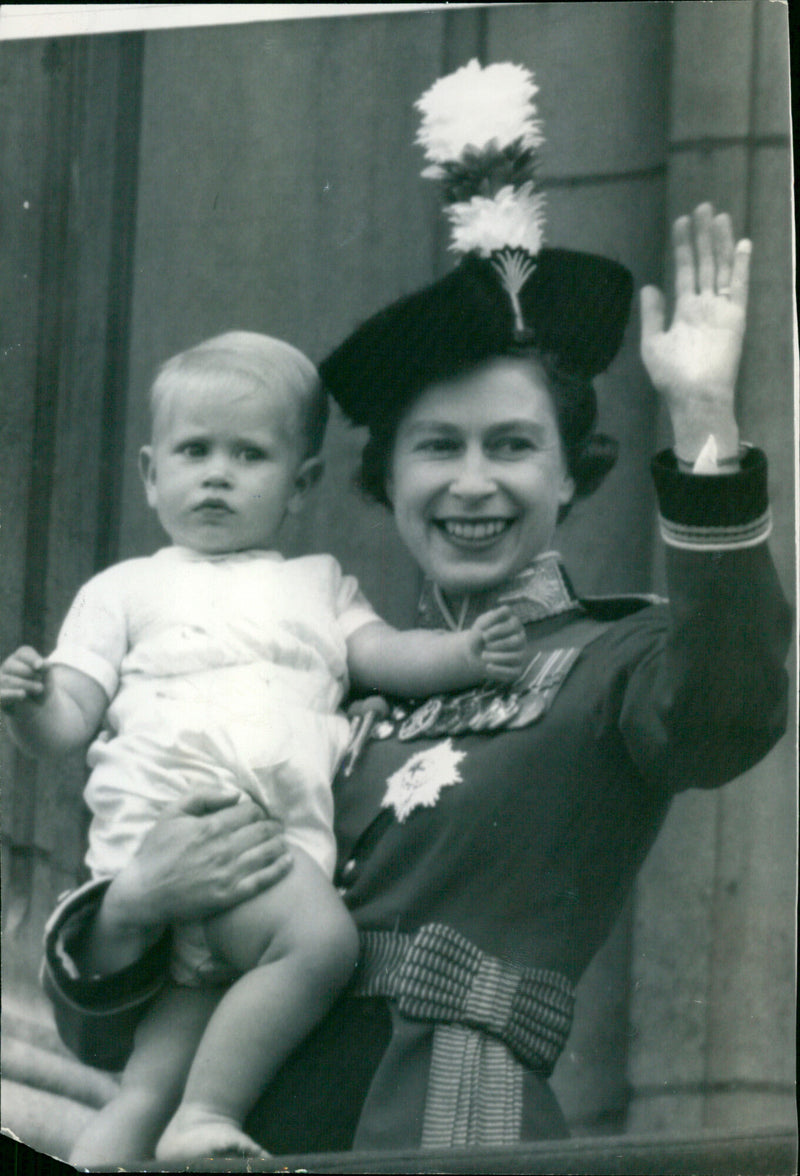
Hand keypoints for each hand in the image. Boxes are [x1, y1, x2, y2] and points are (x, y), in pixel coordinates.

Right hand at [0, 646, 45, 707]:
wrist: (39, 707)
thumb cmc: (41, 687)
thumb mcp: (47, 677)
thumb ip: (46, 669)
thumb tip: (41, 664)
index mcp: (20, 658)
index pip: (23, 653)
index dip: (32, 658)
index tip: (39, 666)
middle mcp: (7, 667)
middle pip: (11, 665)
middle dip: (29, 673)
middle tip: (41, 680)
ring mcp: (0, 681)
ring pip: (7, 680)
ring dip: (26, 684)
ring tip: (40, 688)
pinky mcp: (0, 696)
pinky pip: (1, 695)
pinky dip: (12, 694)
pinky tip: (23, 694)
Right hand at [103, 789, 291, 930]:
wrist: (144, 893)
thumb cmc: (156, 851)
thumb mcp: (171, 813)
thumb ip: (203, 795)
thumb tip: (235, 794)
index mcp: (211, 826)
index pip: (250, 811)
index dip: (258, 810)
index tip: (259, 813)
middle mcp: (224, 848)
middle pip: (264, 830)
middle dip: (273, 825)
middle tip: (277, 825)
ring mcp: (229, 873)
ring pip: (268, 852)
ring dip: (280, 843)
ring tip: (283, 840)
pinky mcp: (230, 895)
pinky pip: (263, 880)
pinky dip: (280, 868)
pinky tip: (289, 861)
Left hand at [471, 606, 526, 682]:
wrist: (473, 654)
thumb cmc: (479, 636)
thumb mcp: (480, 625)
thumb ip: (489, 618)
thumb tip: (504, 612)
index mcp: (514, 623)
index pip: (514, 622)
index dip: (498, 629)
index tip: (484, 634)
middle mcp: (520, 638)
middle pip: (517, 640)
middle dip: (499, 643)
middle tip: (485, 644)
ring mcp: (520, 653)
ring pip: (517, 657)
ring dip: (497, 657)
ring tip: (483, 655)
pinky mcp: (517, 669)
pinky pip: (514, 672)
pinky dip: (500, 670)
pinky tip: (488, 667)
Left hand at [640, 203, 750, 462]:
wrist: (694, 396)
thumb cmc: (672, 376)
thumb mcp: (653, 343)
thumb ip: (653, 314)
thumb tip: (650, 286)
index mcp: (684, 310)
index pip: (685, 270)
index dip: (684, 246)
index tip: (681, 222)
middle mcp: (704, 305)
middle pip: (705, 263)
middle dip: (703, 236)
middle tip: (702, 207)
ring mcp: (721, 309)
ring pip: (721, 268)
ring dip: (720, 242)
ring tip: (718, 216)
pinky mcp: (735, 316)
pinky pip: (739, 286)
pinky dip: (741, 265)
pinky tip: (741, 243)